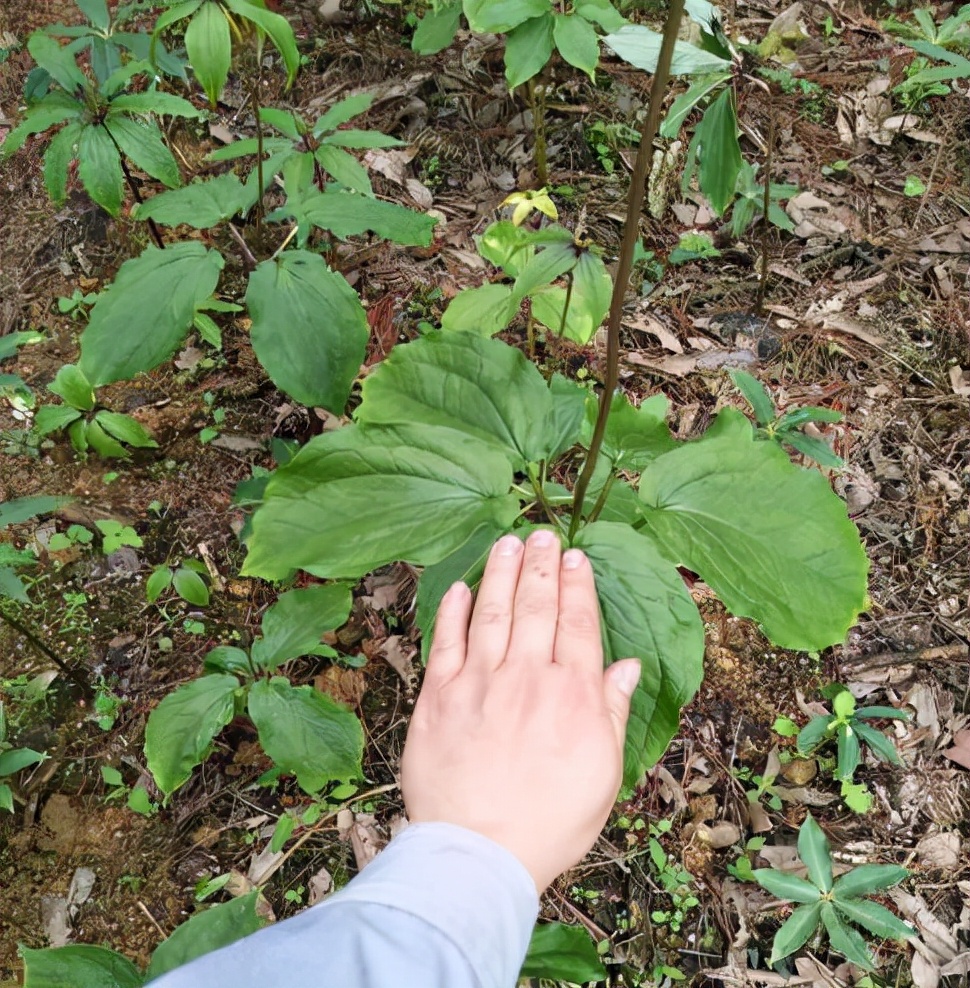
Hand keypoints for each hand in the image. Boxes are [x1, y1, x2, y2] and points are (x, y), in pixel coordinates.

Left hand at [401, 529, 640, 891]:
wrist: (479, 855)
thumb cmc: (549, 822)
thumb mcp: (602, 774)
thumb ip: (611, 711)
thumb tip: (627, 666)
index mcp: (571, 695)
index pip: (577, 623)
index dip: (576, 585)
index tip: (574, 556)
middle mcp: (526, 677)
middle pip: (536, 607)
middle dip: (540, 565)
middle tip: (542, 534)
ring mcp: (478, 683)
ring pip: (491, 612)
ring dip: (500, 573)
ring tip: (507, 542)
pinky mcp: (438, 697)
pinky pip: (445, 642)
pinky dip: (452, 611)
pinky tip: (460, 586)